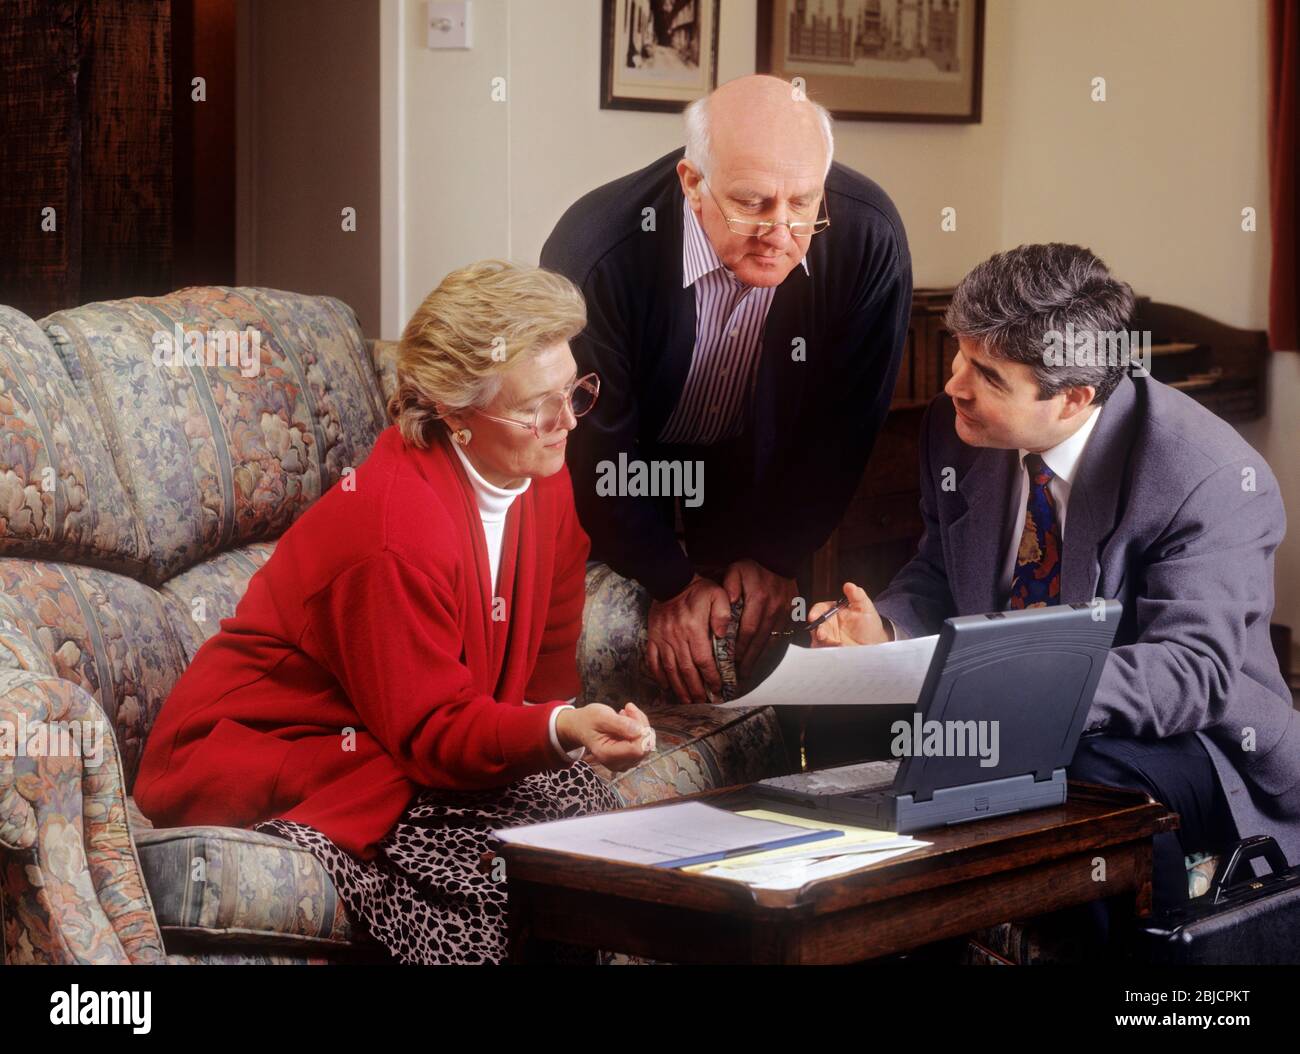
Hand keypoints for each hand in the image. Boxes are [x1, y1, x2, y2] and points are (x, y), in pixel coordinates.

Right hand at [556, 702, 654, 772]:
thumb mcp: (600, 716)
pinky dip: (639, 730)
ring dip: (640, 725)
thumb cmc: (588, 720)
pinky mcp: (629, 759)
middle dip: (640, 725)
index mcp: (607, 754)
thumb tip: (639, 731)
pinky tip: (628, 720)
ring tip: (625, 713)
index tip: (629, 710)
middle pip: (643, 747)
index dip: (640, 730)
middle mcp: (617, 763)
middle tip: (627, 708)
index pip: (637, 749)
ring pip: (646, 745)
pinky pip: (643, 744)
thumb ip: (619, 724)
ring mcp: (624, 763)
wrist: (581, 726)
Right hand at [647, 575, 731, 703]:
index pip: (703, 659)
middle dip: (695, 688)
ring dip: (678, 687)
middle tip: (703, 701)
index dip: (710, 677)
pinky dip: (659, 675)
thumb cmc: (697, 590)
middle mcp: (677, 637)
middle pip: (686, 669)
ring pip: (670, 669)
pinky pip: (653, 661)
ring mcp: (662, 639)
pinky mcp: (653, 638)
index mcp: (694, 629)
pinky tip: (665, 686)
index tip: (717, 688)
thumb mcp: (718, 595)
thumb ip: (723, 614)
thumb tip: (722, 635)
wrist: (670, 581)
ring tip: (687, 700)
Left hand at [722, 559, 798, 677]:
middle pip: (760, 640)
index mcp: (759, 599)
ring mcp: (785, 613)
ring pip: (772, 641)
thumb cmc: (753, 567)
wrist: (779, 559)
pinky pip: (781, 637)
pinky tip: (762, 659)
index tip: (731, 661)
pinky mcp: (791, 615)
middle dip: (749, 660)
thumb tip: (727, 603)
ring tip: (749, 673)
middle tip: (739, 676)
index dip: (740, 648)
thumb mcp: (736, 570)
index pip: (748, 630)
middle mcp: (774, 609)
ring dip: (760, 659)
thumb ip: (729, 586)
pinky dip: (771, 650)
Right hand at [808, 582, 890, 646]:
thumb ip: (857, 596)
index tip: (813, 616)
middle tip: (822, 634)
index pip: (820, 609)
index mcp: (833, 612)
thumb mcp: (866, 609)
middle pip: (816, 625)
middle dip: (817, 630)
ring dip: (823, 642)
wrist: (876, 644)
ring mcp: (829, 638)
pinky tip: (839, 649)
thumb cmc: (869, 625)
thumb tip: (849, 585)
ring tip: (835, 644)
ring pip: (817, 639)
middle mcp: (828, 625)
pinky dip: (828, 651)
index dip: (815, 612)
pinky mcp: (831, 650)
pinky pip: (824, 651)